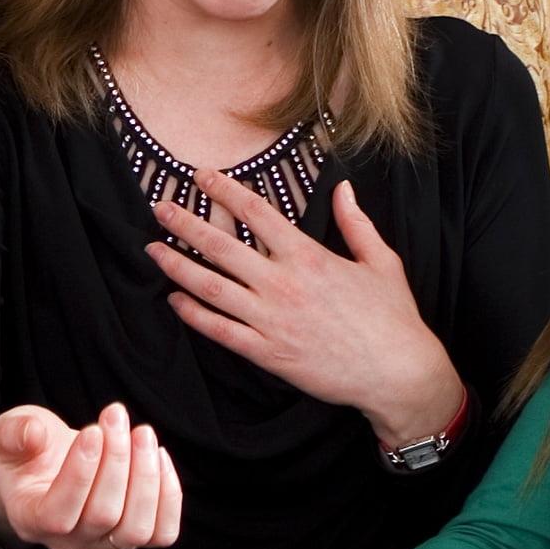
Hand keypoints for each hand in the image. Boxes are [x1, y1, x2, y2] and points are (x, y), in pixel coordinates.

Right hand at [0, 402, 181, 548]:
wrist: (48, 467)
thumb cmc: (29, 451)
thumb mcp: (11, 432)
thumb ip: (14, 432)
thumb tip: (32, 433)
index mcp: (31, 521)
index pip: (58, 515)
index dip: (80, 473)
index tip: (93, 431)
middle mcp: (68, 543)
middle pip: (103, 516)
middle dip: (116, 460)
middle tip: (116, 416)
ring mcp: (103, 545)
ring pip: (136, 529)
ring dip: (146, 476)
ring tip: (142, 434)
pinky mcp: (133, 537)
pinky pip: (162, 532)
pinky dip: (168, 496)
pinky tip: (158, 456)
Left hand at [149, 170, 462, 448]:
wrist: (396, 372)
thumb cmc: (392, 316)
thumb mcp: (381, 261)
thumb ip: (356, 222)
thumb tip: (344, 187)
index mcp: (309, 257)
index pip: (257, 214)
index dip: (226, 191)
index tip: (202, 176)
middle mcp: (284, 285)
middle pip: (223, 247)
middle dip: (187, 225)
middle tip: (160, 209)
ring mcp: (272, 320)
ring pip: (212, 288)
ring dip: (178, 267)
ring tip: (153, 250)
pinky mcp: (267, 352)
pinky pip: (220, 331)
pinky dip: (194, 315)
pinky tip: (174, 300)